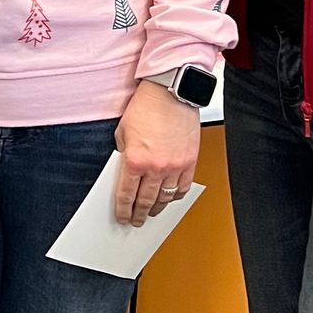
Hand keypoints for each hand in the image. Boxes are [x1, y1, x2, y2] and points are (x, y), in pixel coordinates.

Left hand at [113, 80, 200, 226]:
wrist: (171, 92)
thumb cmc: (146, 107)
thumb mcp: (123, 132)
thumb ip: (124, 155)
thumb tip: (126, 172)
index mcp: (135, 160)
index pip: (126, 195)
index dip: (122, 210)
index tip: (122, 217)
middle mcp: (155, 166)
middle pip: (145, 201)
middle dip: (139, 214)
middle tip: (136, 221)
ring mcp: (175, 165)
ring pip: (165, 198)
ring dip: (157, 208)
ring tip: (152, 213)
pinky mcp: (190, 161)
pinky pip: (182, 187)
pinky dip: (175, 196)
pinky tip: (169, 198)